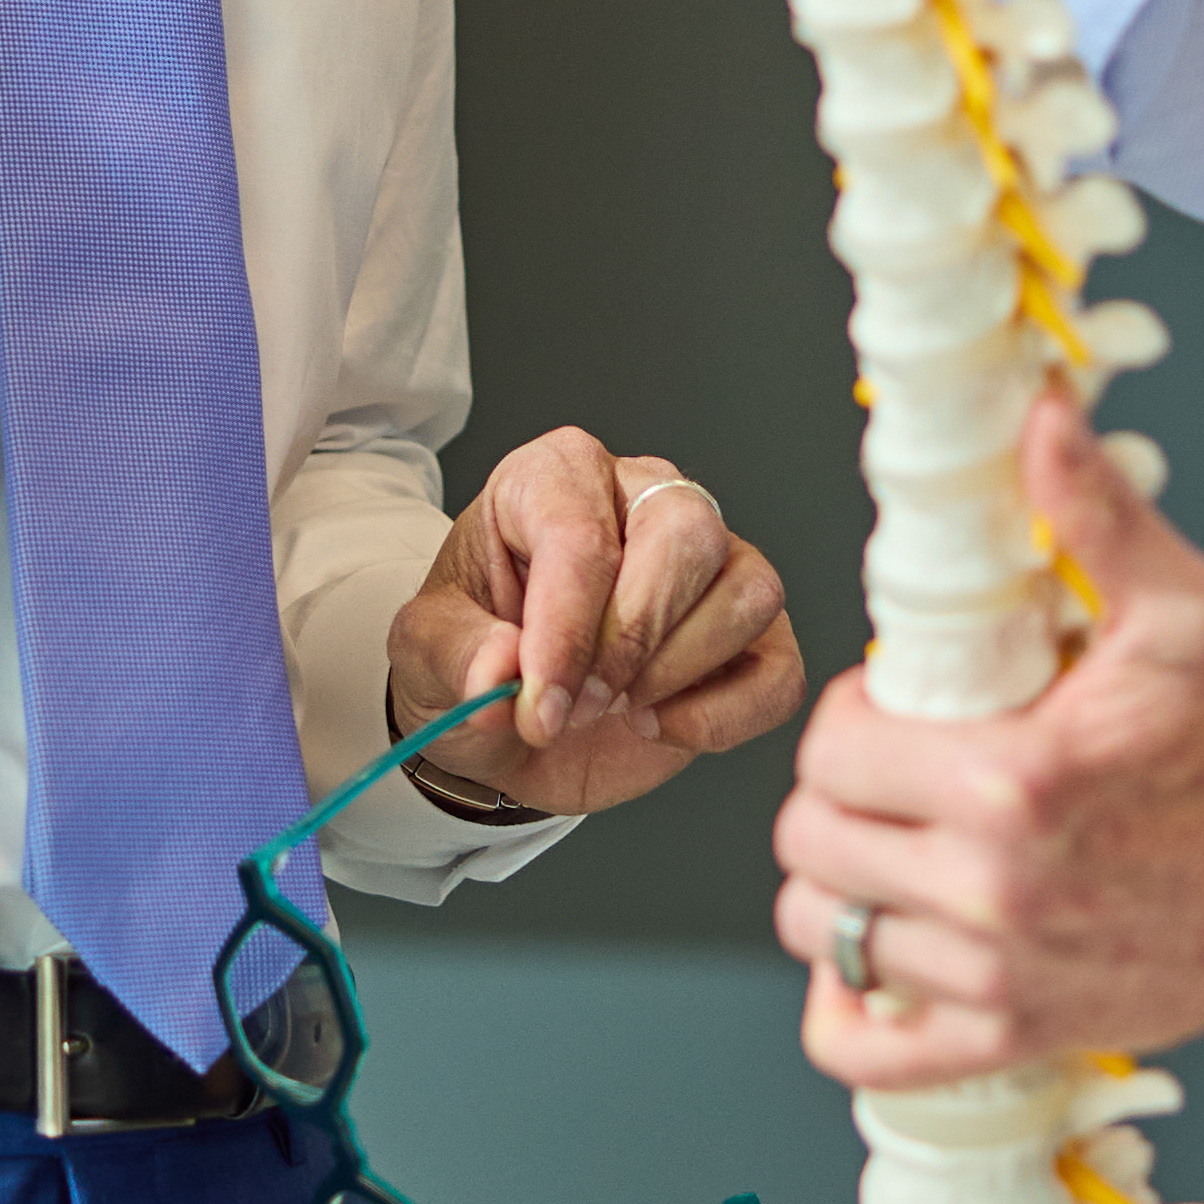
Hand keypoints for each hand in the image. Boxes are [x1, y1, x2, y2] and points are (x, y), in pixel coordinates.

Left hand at [389, 436, 803, 816]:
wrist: (506, 723)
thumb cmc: (473, 661)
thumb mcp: (425, 656)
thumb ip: (455, 656)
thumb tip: (503, 673)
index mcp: (558, 476)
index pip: (583, 531)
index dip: (565, 629)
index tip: (538, 703)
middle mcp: (645, 498)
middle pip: (686, 535)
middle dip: (631, 640)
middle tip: (576, 704)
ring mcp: (711, 563)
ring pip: (748, 592)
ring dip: (678, 671)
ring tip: (614, 707)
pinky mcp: (750, 637)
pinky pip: (779, 670)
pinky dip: (726, 715)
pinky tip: (661, 726)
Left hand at [773, 397, 1203, 1075]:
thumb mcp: (1181, 609)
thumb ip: (1093, 514)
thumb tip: (1041, 417)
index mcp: (1014, 780)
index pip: (834, 751)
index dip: (852, 719)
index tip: (897, 709)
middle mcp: (992, 887)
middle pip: (811, 842)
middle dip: (837, 796)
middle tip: (893, 774)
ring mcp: (998, 973)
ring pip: (826, 932)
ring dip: (842, 888)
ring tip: (893, 852)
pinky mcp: (1014, 1033)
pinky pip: (866, 1045)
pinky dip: (850, 1004)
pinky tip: (882, 951)